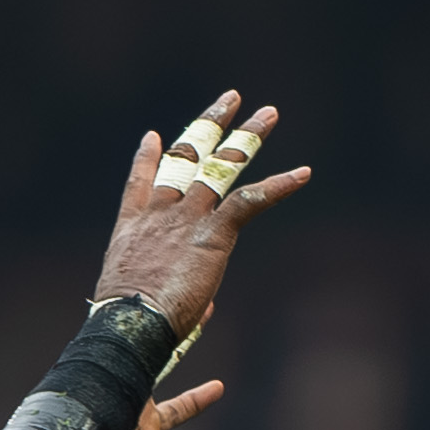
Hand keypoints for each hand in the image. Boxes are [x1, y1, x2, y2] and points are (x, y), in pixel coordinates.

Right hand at [87, 91, 310, 340]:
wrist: (129, 326)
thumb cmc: (125, 329)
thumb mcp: (139, 310)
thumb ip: (174, 301)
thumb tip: (204, 313)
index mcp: (133, 230)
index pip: (141, 184)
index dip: (149, 158)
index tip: (156, 137)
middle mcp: (159, 214)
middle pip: (186, 157)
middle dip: (209, 125)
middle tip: (230, 100)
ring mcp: (186, 218)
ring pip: (220, 166)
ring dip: (248, 137)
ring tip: (269, 114)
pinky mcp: (212, 233)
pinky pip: (250, 201)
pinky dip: (279, 187)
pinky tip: (303, 174)